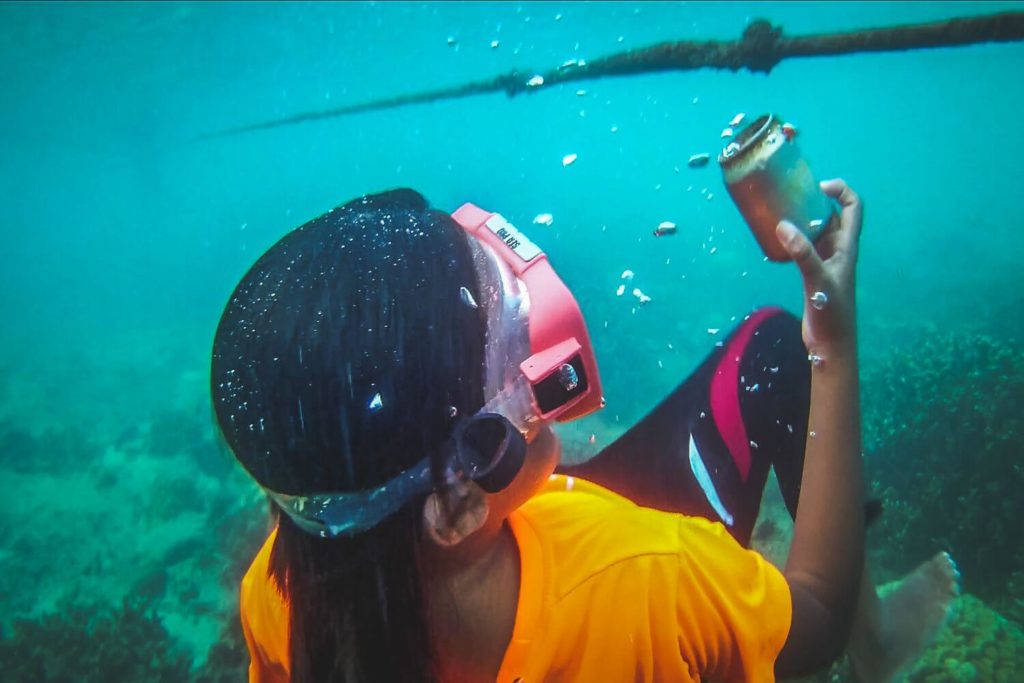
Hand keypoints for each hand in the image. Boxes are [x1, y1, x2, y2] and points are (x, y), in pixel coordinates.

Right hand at [775, 179, 862, 353]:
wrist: (831, 344)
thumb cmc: (832, 314)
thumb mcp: (818, 281)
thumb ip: (803, 254)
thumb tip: (783, 226)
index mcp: (847, 247)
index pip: (853, 207)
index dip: (841, 191)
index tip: (818, 187)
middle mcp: (838, 251)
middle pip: (832, 216)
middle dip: (815, 203)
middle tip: (791, 197)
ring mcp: (826, 263)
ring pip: (816, 233)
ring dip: (803, 221)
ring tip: (781, 213)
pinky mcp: (813, 275)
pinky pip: (805, 249)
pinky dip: (794, 241)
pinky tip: (777, 242)